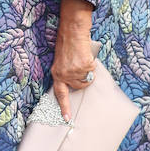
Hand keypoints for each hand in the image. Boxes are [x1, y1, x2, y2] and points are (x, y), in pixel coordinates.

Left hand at [51, 0, 95, 121]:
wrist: (72, 32)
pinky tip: (85, 55)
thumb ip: (65, 73)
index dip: (64, 106)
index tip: (67, 118)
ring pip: (87, 79)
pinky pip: (92, 70)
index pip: (60, 94)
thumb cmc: (67, 45)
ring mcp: (75, 71)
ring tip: (82, 59)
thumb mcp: (61, 61)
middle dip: (83, 79)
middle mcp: (64, 74)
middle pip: (79, 86)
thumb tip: (75, 84)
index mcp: (56, 74)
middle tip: (80, 65)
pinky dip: (91, 63)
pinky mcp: (84, 66)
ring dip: (88, 71)